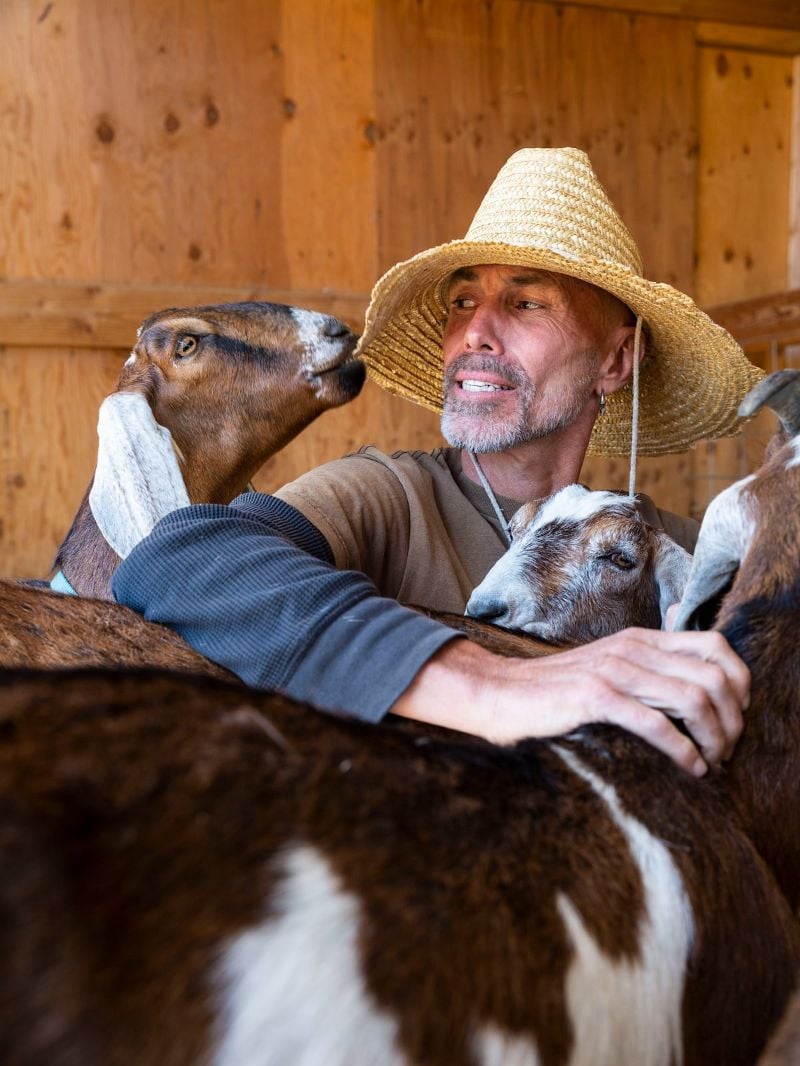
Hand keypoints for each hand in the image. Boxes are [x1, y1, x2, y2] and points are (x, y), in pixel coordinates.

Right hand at [392, 628, 748, 775]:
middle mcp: (633, 649)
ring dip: (714, 738)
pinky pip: (656, 722)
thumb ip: (646, 669)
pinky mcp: (596, 697)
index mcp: (641, 639)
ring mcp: (614, 670)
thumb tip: (689, 690)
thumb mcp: (608, 668)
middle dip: (732, 720)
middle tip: (728, 750)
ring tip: (712, 763)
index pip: (716, 647)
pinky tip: (689, 768)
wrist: (502, 693)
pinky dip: (682, 750)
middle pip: (714, 676)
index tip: (737, 717)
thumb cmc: (556, 691)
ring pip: (693, 698)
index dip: (740, 683)